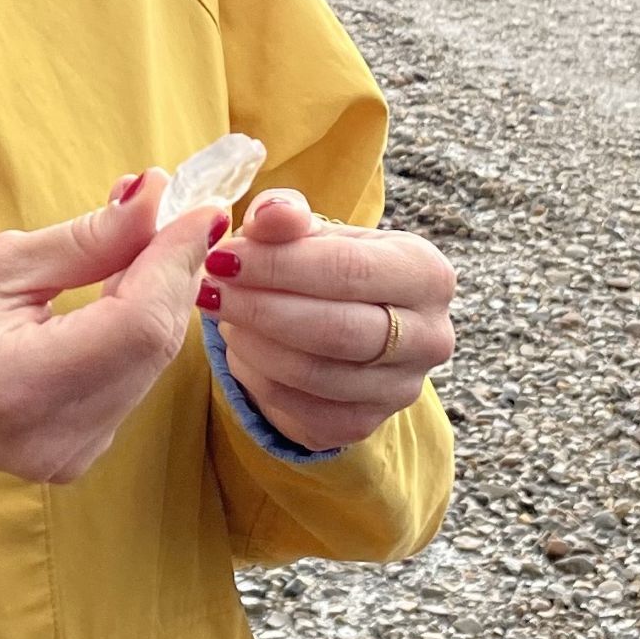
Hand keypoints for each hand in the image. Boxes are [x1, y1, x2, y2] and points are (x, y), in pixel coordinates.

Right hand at [0, 170, 224, 483]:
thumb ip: (86, 240)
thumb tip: (154, 197)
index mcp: (26, 386)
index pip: (137, 324)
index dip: (176, 261)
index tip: (203, 207)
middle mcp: (59, 436)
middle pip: (153, 346)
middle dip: (171, 270)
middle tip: (173, 208)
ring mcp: (71, 456)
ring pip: (149, 364)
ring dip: (157, 297)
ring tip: (141, 237)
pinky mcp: (77, 457)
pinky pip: (129, 383)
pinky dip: (136, 331)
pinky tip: (122, 288)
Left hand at [202, 189, 453, 453]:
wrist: (341, 315)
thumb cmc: (326, 263)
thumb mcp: (309, 228)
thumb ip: (286, 214)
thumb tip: (268, 216)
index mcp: (427, 274)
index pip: (350, 270)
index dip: (279, 264)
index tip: (222, 256)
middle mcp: (430, 337)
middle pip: (336, 329)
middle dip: (261, 308)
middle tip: (209, 290)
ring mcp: (401, 389)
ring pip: (316, 373)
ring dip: (254, 343)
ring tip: (219, 313)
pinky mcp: (364, 424)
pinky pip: (302, 410)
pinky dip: (259, 379)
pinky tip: (238, 347)